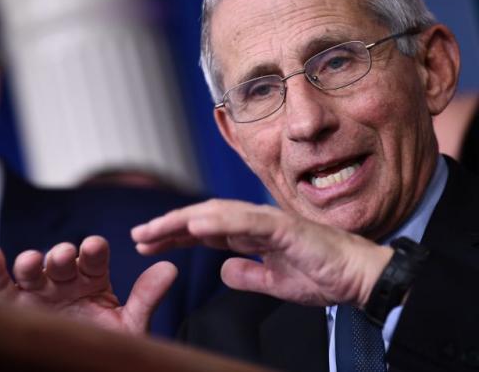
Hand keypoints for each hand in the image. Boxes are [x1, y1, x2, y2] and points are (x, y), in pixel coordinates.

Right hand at [0, 235, 176, 333]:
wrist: (77, 368)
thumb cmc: (102, 346)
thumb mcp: (128, 326)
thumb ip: (145, 298)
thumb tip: (171, 268)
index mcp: (92, 279)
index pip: (93, 258)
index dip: (93, 252)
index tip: (95, 247)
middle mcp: (63, 280)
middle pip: (60, 261)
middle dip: (61, 256)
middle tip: (63, 256)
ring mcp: (36, 290)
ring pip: (30, 270)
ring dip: (30, 262)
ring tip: (32, 260)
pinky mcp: (10, 303)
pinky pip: (0, 284)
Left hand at [131, 199, 392, 307]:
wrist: (361, 277)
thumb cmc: (323, 275)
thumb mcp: (274, 283)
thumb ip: (248, 275)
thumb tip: (223, 270)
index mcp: (251, 234)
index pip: (203, 230)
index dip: (173, 235)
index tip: (146, 243)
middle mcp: (254, 221)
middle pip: (201, 218)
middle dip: (167, 226)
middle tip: (137, 236)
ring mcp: (267, 220)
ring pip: (215, 214)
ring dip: (181, 220)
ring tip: (153, 230)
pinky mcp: (283, 226)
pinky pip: (244, 222)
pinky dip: (217, 221)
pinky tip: (192, 226)